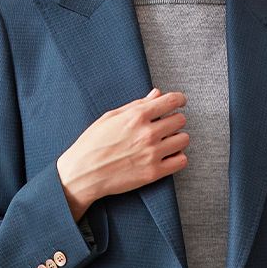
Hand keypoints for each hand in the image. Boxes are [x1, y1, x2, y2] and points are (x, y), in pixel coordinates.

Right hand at [57, 87, 188, 217]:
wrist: (82, 173)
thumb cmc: (93, 143)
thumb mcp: (111, 117)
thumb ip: (137, 105)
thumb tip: (157, 94)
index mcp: (137, 116)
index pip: (172, 100)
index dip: (179, 99)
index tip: (179, 102)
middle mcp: (148, 133)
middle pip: (180, 120)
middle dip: (174, 120)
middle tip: (166, 125)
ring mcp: (152, 153)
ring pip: (184, 139)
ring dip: (177, 139)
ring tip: (166, 142)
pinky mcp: (154, 172)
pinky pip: (181, 161)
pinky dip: (177, 157)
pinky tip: (167, 156)